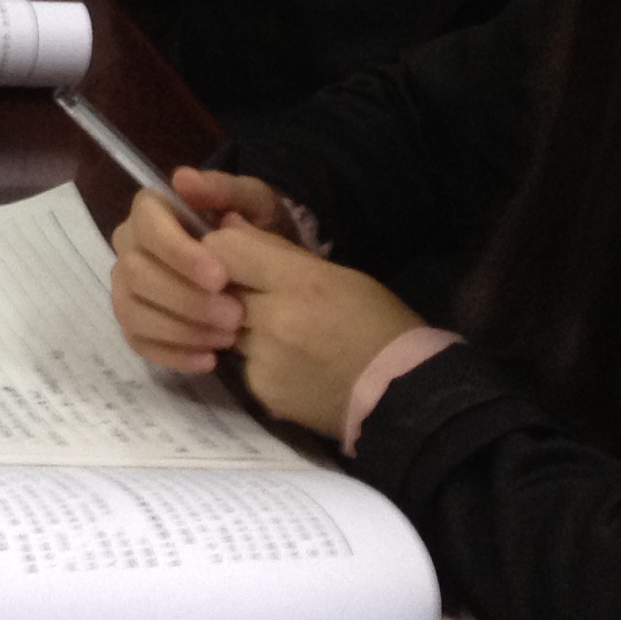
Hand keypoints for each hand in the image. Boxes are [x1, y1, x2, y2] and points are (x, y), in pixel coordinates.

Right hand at [109, 169, 285, 372]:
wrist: (263, 272)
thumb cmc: (255, 232)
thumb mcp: (255, 204)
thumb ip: (227, 189)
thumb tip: (182, 180)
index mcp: (152, 211)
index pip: (145, 224)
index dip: (176, 252)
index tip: (220, 278)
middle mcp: (129, 247)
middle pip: (135, 273)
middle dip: (185, 299)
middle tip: (235, 316)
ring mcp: (127, 287)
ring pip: (131, 310)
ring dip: (179, 329)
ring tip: (228, 340)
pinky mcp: (134, 322)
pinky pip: (137, 341)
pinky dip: (172, 355)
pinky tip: (209, 360)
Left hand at [203, 221, 425, 437]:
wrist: (405, 395)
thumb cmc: (378, 324)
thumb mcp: (336, 275)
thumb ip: (276, 251)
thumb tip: (227, 225)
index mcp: (297, 281)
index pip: (222, 250)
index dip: (220, 250)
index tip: (233, 257)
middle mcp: (272, 319)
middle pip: (215, 290)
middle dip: (226, 288)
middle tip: (251, 293)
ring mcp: (264, 358)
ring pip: (223, 328)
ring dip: (240, 326)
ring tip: (280, 332)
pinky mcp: (262, 389)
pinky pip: (242, 364)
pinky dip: (257, 359)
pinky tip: (288, 363)